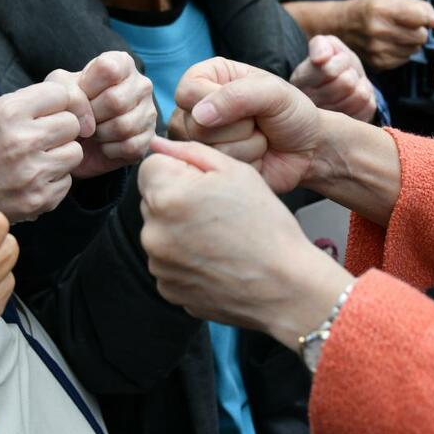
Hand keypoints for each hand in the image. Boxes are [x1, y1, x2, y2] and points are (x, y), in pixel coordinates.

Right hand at [0, 83, 91, 222]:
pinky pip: (67, 182)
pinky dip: (54, 180)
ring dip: (61, 154)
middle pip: (73, 124)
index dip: (55, 103)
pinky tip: (31, 180)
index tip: (44, 112)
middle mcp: (22, 141)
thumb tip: (71, 98)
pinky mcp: (39, 200)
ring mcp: (32, 173)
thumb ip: (29, 101)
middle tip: (41, 137)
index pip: (61, 94)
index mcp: (8, 112)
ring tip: (37, 158)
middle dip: (60, 129)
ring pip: (75, 153)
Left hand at [50, 52, 155, 178]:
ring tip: (93, 131)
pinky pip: (129, 146)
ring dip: (100, 134)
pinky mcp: (149, 139)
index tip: (81, 94)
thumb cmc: (73, 105)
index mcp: (122, 63)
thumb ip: (69, 91)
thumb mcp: (62, 88)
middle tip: (85, 118)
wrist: (77, 137)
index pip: (108, 69)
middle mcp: (142, 84)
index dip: (87, 86)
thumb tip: (88, 119)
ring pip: (123, 126)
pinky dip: (109, 149)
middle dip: (92, 115)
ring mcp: (149, 112)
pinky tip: (103, 144)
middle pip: (115, 101)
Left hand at [139, 137, 354, 348]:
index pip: (150, 167)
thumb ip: (190, 151)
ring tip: (220, 238)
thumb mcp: (235, 172)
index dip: (178, 169)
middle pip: (153, 200)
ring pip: (160, 232)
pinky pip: (168, 263)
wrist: (284, 286)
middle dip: (177, 199)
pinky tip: (216, 260)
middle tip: (217, 212)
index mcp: (167, 197)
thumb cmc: (266, 227)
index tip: (202, 183)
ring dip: (180, 231)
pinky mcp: (167, 289)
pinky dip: (186, 259)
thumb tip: (160, 144)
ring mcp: (158, 265)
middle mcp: (153, 233)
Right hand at [174, 57, 322, 192]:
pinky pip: (221, 167)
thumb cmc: (291, 112)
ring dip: (246, 145)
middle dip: (238, 127)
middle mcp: (197, 109)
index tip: (245, 105)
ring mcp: (202, 140)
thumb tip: (199, 115)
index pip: (187, 92)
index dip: (213, 101)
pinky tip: (256, 155)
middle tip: (257, 122)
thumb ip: (237, 96)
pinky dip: (248, 162)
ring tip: (259, 137)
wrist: (308, 147)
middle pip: (195, 125)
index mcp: (207, 78)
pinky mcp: (213, 164)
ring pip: (208, 149)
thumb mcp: (273, 92)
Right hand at [291, 35, 376, 121]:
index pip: (329, 70)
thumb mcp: (324, 47)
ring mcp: (328, 122)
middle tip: (345, 75)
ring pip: (359, 95)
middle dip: (351, 73)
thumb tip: (322, 58)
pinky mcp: (347, 128)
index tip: (335, 62)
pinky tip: (354, 100)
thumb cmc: (331, 64)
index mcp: (300, 81)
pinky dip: (367, 99)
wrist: (340, 86)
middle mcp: (309, 106)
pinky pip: (368, 107)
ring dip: (360, 85)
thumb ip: (320, 45)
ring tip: (350, 87)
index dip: (341, 62)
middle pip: (347, 82)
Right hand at [349, 0, 433, 70]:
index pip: (423, 17)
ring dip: (411, 43)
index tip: (422, 17)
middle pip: (421, 36)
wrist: (341, 26)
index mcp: (383, 9)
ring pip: (414, 50)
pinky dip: (402, 53)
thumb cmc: (372, 8)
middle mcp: (379, 31)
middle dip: (419, 31)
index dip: (427, 17)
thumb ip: (420, 7)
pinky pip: (404, 60)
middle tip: (407, 26)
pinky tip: (390, 45)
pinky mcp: (377, 63)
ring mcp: (377, 50)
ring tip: (397, 35)